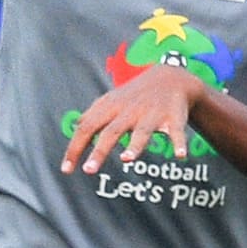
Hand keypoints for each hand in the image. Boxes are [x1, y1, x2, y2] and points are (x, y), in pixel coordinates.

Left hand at [64, 67, 203, 175]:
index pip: (88, 128)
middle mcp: (129, 112)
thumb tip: (75, 129)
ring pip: (142, 132)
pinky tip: (180, 156)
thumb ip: (93, 115)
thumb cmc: (136, 95)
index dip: (75, 148)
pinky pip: (177, 132)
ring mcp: (152, 115)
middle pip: (112, 131)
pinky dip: (179, 143)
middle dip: (100, 151)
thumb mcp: (112, 101)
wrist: (171, 77)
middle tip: (89, 170)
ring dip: (135, 145)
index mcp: (111, 109)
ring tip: (128, 159)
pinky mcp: (174, 118)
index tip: (66, 170)